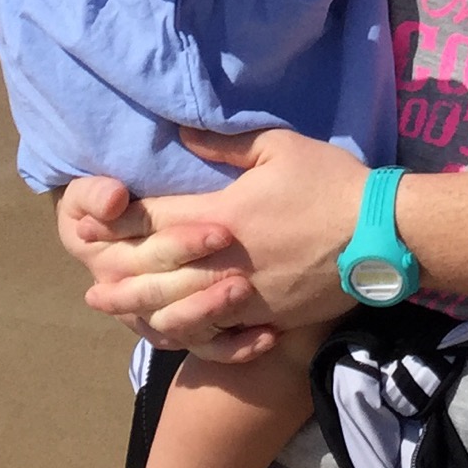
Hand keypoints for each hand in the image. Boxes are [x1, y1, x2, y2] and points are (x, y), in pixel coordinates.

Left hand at [58, 128, 368, 354]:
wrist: (380, 235)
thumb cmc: (330, 183)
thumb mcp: (280, 147)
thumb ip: (224, 144)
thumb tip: (181, 136)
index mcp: (223, 213)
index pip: (156, 220)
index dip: (119, 223)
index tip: (91, 223)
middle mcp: (223, 260)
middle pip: (155, 273)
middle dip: (116, 274)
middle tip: (87, 279)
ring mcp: (242, 294)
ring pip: (176, 308)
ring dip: (137, 308)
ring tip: (112, 307)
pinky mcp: (263, 316)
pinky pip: (212, 331)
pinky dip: (181, 329)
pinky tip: (163, 328)